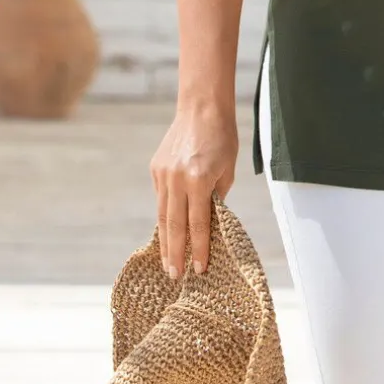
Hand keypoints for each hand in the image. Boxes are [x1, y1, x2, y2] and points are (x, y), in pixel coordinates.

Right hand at [149, 104, 237, 278]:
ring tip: (167, 263)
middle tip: (174, 276)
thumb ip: (216, 197)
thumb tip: (208, 223)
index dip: (198, 249)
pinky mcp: (156, 168)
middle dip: (175, 254)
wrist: (202, 108)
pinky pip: (161, 197)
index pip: (198, 223)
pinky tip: (166, 233)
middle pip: (174, 225)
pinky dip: (164, 216)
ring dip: (165, 241)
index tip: (198, 269)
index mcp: (198, 180)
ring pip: (162, 214)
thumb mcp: (227, 170)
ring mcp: (163, 174)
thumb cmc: (223, 138)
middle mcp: (177, 179)